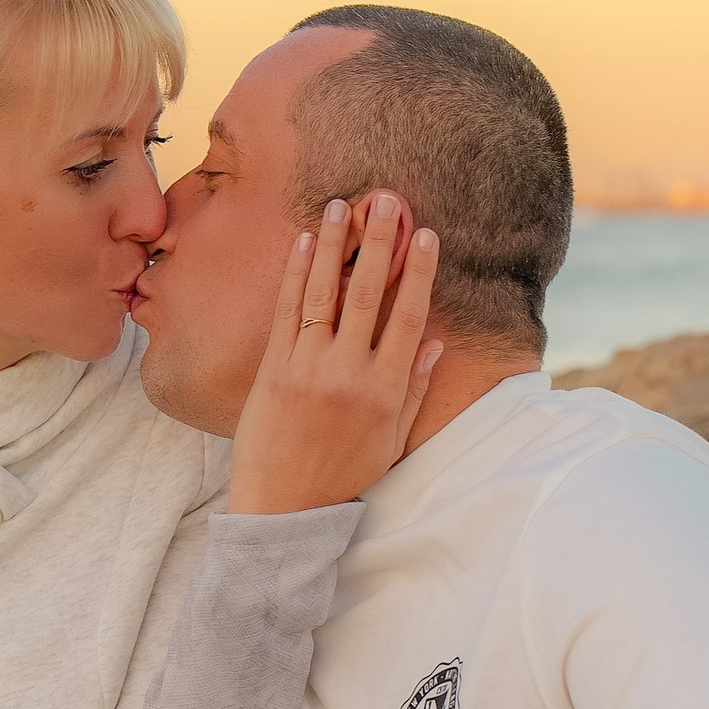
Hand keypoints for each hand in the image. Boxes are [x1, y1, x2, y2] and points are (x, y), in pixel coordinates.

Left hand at [225, 190, 442, 514]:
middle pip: (369, 293)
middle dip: (379, 242)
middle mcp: (349, 372)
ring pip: (325, 293)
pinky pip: (287, 309)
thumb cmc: (342, 475)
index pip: (407, 317)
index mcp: (385, 390)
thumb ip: (414, 389)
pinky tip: (305, 241)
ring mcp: (308, 367)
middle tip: (386, 200)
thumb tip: (434, 340)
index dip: (418, 272)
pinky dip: (296, 273)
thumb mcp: (391, 439)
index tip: (425, 234)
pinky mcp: (273, 368)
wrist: (284, 507)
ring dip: (335, 244)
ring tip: (341, 205)